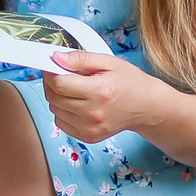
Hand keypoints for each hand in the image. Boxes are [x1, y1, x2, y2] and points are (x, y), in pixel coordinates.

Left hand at [41, 50, 162, 143]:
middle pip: (54, 98)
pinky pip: (61, 123)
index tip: (52, 66)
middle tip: (61, 75)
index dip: (50, 73)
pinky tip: (75, 103)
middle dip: (52, 84)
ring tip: (72, 89)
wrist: (146, 106)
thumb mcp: (109, 62)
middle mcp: (94, 113)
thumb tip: (56, 58)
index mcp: (99, 91)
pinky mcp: (88, 137)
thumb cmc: (129, 81)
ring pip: (55, 110)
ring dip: (57, 97)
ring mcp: (90, 128)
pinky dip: (62, 111)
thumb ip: (81, 59)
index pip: (59, 84)